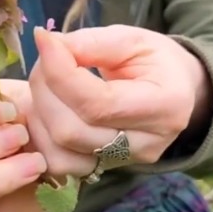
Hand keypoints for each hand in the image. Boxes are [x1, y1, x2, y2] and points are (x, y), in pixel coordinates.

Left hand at [0, 25, 212, 211]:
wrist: (174, 92)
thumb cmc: (155, 61)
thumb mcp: (132, 40)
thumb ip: (91, 43)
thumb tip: (47, 45)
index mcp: (164, 107)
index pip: (98, 103)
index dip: (60, 72)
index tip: (45, 41)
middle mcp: (147, 145)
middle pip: (72, 131)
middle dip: (45, 91)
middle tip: (45, 60)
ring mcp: (124, 164)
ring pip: (59, 154)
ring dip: (38, 115)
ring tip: (44, 84)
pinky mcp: (103, 171)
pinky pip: (59, 165)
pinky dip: (41, 137)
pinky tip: (45, 109)